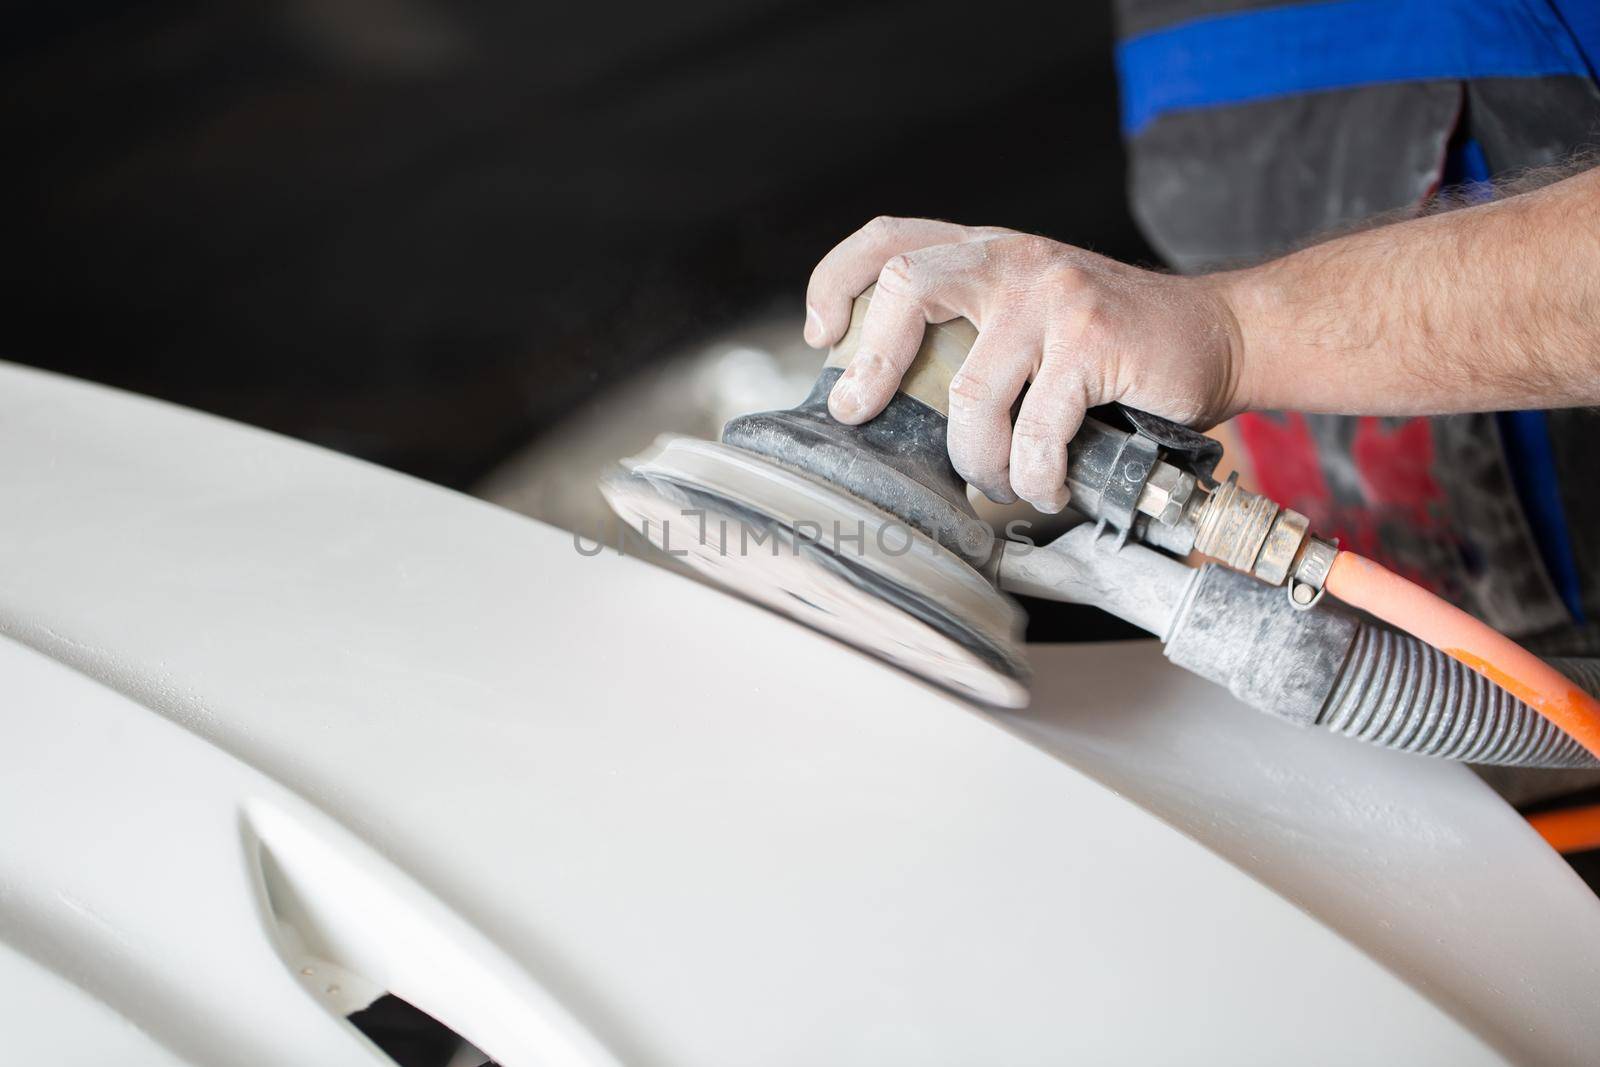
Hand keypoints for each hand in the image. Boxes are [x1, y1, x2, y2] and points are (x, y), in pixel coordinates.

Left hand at [803, 217, 1244, 511]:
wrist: (1221, 335)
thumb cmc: (1117, 344)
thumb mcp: (1033, 314)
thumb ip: (972, 330)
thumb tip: (886, 396)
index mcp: (989, 252)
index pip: (890, 239)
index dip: (837, 281)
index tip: (822, 339)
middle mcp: (1015, 260)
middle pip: (906, 288)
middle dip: (872, 365)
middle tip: (864, 412)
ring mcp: (1054, 296)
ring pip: (969, 393)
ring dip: (977, 459)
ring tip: (999, 482)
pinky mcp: (1093, 341)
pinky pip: (1034, 431)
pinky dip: (1034, 475)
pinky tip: (1048, 485)